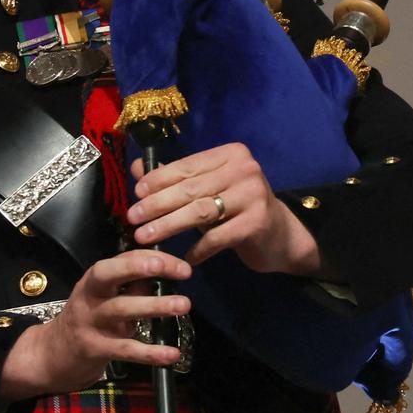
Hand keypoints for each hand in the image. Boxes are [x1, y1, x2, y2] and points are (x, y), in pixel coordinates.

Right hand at [0, 249, 189, 399]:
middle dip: (142, 268)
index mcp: (96, 279)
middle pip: (110, 274)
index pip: (124, 259)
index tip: (183, 267)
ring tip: (184, 305)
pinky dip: (150, 352)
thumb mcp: (106, 297)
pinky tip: (173, 354)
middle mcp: (90, 296)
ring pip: (121, 309)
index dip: (154, 259)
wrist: (51, 355)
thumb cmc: (89, 319)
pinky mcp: (94, 349)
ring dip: (155, 306)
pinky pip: (125, 350)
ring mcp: (90, 322)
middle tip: (179, 271)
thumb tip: (167, 273)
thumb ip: (132, 285)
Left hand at [126, 142, 325, 275]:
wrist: (280, 235)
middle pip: (190, 189)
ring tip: (144, 237)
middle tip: (132, 218)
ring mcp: (253, 195)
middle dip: (156, 204)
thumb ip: (175, 178)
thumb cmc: (237, 209)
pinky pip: (216, 238)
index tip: (136, 195)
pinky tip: (183, 258)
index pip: (187, 166)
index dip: (158, 180)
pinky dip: (196, 250)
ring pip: (199, 211)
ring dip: (167, 225)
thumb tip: (136, 168)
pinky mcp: (256, 222)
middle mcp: (245, 169)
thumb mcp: (208, 189)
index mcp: (232, 154)